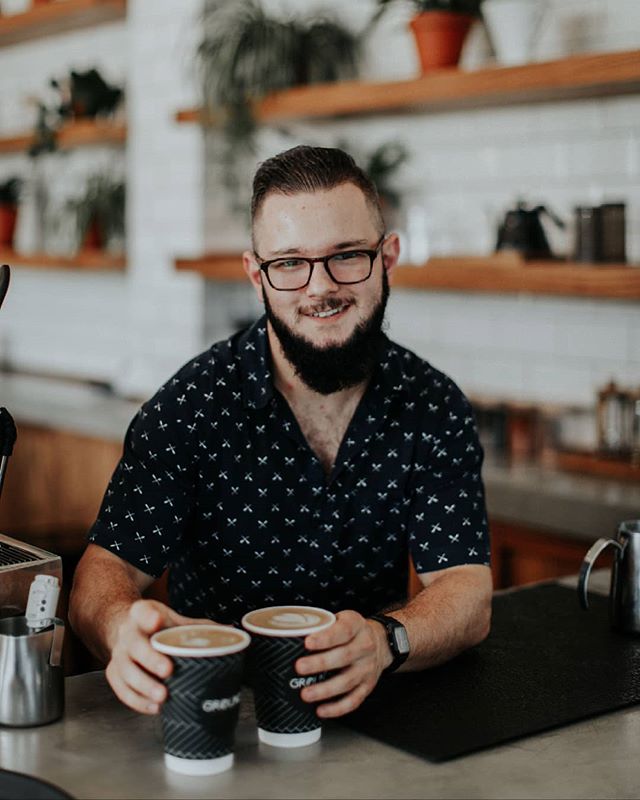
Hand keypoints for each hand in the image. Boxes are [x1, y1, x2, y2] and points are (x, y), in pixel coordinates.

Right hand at [105, 599, 209, 715]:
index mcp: (142, 614)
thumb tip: (232, 633)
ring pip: (124, 671)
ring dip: (143, 686)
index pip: (141, 611)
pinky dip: (136, 700)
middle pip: (134, 645)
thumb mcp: (176, 620)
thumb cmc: (159, 627)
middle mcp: (127, 633)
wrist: (129, 630)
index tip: (158, 621)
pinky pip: (120, 689)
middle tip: (168, 670)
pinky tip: (154, 707)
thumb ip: (199, 627)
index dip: (148, 616)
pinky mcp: (114, 673)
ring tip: (162, 697)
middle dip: (150, 658)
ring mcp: (118, 654)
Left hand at [295, 610, 392, 718]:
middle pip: (344, 656)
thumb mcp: (341, 619)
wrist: (380, 642)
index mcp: (356, 626)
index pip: (343, 631)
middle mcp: (365, 647)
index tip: (308, 642)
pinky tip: (321, 710)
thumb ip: (322, 626)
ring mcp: (367, 668)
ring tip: (306, 694)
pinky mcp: (367, 686)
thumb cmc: (353, 631)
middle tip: (300, 667)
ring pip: (347, 681)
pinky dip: (337, 708)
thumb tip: (291, 633)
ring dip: (325, 689)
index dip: (325, 638)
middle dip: (320, 663)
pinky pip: (353, 700)